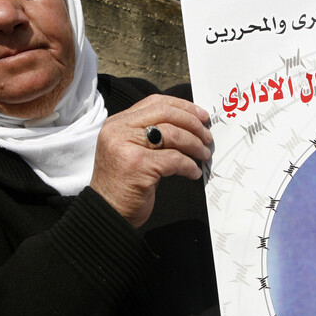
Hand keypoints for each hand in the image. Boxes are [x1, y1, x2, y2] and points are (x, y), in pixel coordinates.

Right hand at [89, 94, 211, 227]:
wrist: (108, 212)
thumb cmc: (124, 184)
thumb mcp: (132, 150)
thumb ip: (151, 134)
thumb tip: (189, 126)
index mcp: (118, 123)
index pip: (155, 103)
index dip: (182, 107)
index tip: (201, 116)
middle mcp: (119, 130)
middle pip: (166, 114)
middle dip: (192, 124)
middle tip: (207, 137)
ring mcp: (127, 146)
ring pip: (172, 134)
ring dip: (195, 145)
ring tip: (204, 155)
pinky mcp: (138, 165)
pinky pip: (175, 159)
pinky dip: (189, 166)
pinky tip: (194, 173)